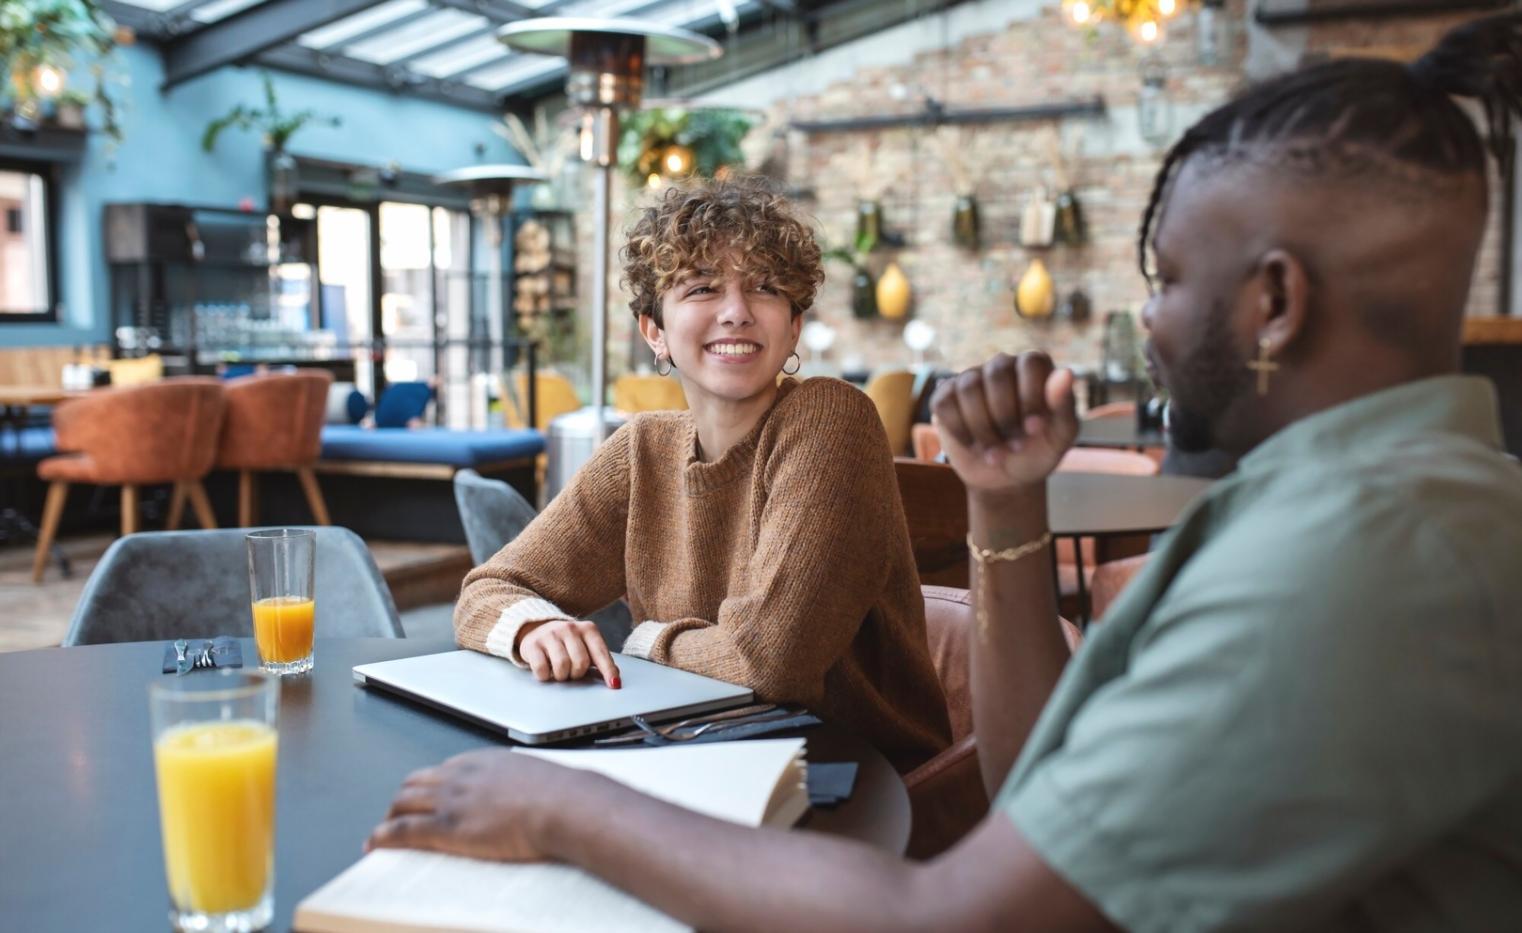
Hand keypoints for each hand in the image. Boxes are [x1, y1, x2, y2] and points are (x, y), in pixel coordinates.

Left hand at [366, 749, 598, 860]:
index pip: (443, 770)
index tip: (427, 796)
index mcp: (483, 761)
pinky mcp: (446, 827)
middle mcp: (461, 775)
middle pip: (416, 782)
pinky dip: (382, 836)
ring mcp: (451, 800)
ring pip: (402, 802)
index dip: (429, 785)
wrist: (563, 804)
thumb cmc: (562, 796)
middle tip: (397, 814)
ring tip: (383, 830)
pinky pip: (402, 830)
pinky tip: (373, 844)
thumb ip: (523, 784)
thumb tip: (532, 796)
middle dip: (402, 799)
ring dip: (389, 816)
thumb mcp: (538, 779)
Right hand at [517, 619, 620, 687]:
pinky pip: (542, 669)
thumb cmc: (568, 643)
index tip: (614, 685)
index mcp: (588, 629)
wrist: (537, 628)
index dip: (608, 671)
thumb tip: (614, 677)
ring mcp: (550, 634)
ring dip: (562, 676)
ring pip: (562, 666)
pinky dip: (545, 676)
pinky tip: (546, 670)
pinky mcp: (533, 644)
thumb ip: (600, 660)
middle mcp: (570, 628)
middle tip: (572, 672)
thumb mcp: (587, 646)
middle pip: (581, 662)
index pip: (601, 653)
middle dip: (578, 673)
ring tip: (560, 671)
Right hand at [931, 352, 1077, 493]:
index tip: (1034, 429)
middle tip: (1016, 445)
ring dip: (983, 428)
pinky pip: (945, 403)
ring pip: (969, 388)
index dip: (1031, 396)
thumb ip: (1065, 405)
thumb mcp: (1060, 436)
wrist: (1007, 480)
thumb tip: (1066, 373)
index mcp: (1035, 368)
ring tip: (996, 454)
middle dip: (1006, 416)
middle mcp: (1002, 366)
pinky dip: (960, 430)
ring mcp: (971, 379)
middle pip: (997, 373)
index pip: (1030, 362)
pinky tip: (974, 445)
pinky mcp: (946, 397)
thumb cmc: (1038, 452)